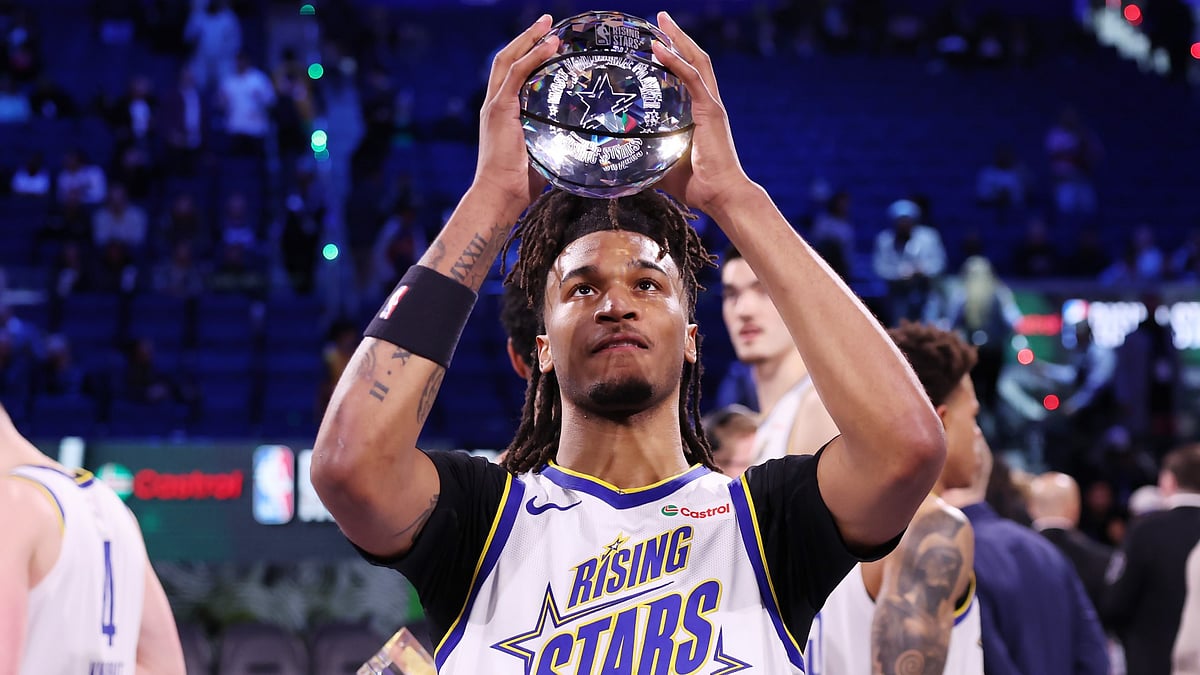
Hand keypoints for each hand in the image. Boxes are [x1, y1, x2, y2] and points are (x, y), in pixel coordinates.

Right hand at [471, 15, 557, 210]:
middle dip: (526, 38)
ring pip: (508, 61)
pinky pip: (516, 75)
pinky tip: (549, 45)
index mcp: (502, 113)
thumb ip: (555, 140)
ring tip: (548, 26)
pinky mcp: (500, 111)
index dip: (526, 54)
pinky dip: (532, 56)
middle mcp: (494, 104)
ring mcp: (495, 106)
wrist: (500, 195)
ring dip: (529, 40)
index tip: (546, 41)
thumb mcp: (543, 153)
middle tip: (547, 22)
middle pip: (506, 59)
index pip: (511, 74)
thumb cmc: (522, 184)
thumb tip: (585, 140)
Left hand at [651, 11, 751, 214]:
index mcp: (700, 113)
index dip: (675, 55)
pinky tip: (659, 48)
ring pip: (697, 61)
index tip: (657, 40)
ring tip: (661, 20)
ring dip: (678, 39)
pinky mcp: (711, 112)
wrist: (721, 196)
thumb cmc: (696, 185)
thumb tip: (618, 161)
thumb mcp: (662, 165)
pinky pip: (693, 79)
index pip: (688, 74)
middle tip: (660, 18)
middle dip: (677, 37)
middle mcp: (708, 104)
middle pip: (695, 59)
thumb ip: (646, 156)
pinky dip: (676, 61)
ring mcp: (711, 106)